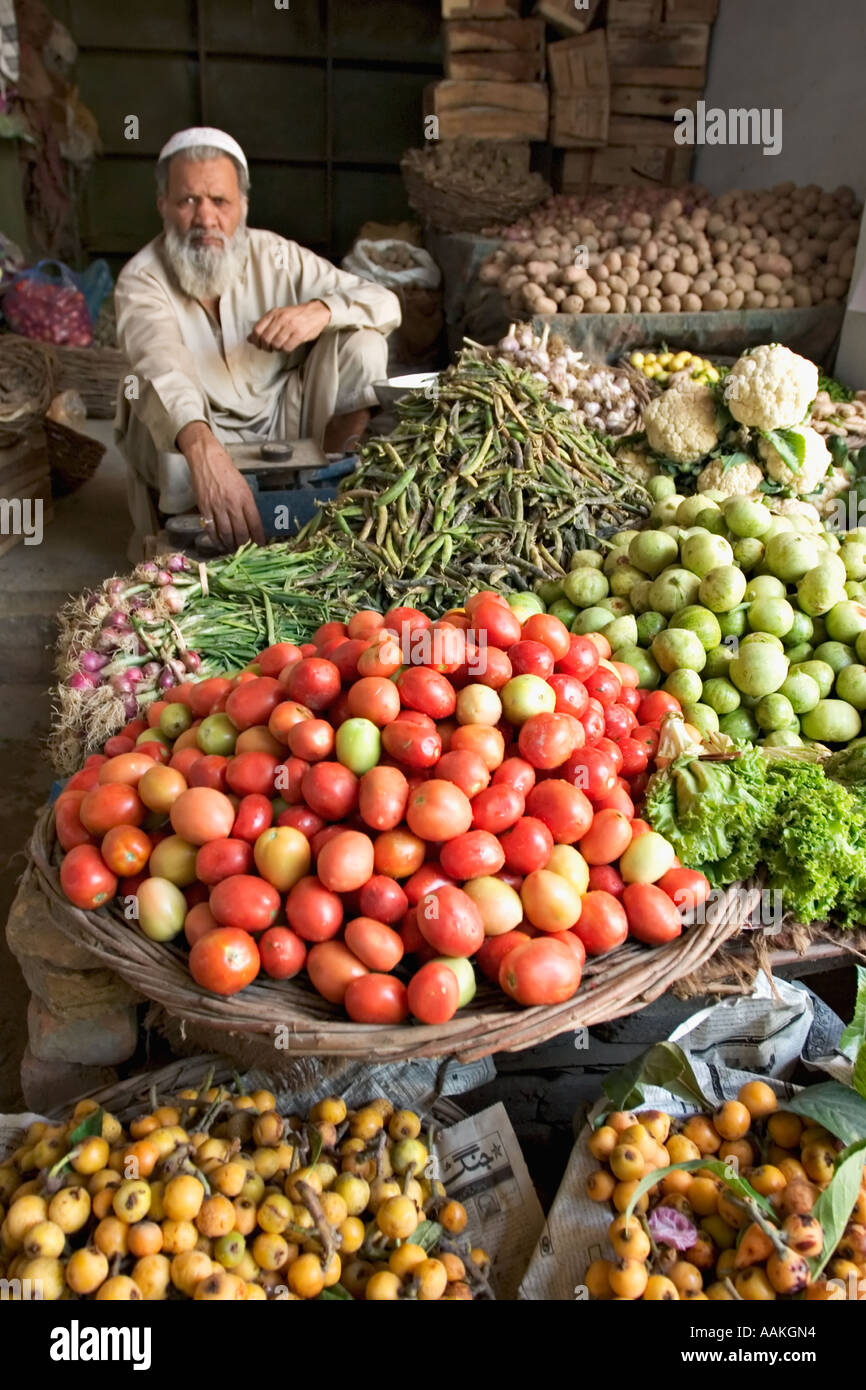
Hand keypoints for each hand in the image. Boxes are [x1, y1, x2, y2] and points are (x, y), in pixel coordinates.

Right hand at [177, 422, 265, 550]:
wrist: (207, 459)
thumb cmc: (227, 471)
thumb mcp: (244, 487)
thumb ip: (247, 505)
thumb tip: (251, 524)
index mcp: (245, 498)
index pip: (255, 524)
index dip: (258, 539)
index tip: (260, 546)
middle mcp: (232, 504)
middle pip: (240, 533)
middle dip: (244, 546)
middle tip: (245, 552)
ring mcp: (217, 507)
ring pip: (226, 534)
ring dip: (230, 546)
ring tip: (233, 550)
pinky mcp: (204, 508)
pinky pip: (210, 529)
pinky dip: (215, 540)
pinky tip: (219, 544)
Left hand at [248, 300, 330, 353]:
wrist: (316, 312)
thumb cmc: (296, 315)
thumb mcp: (278, 315)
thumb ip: (265, 325)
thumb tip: (249, 338)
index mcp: (273, 313)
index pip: (257, 330)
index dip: (256, 341)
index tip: (259, 345)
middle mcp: (281, 318)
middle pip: (265, 339)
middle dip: (266, 347)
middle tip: (270, 348)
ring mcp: (290, 326)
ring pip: (275, 344)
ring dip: (276, 349)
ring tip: (280, 346)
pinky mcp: (299, 334)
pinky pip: (286, 347)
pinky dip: (285, 350)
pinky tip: (288, 346)